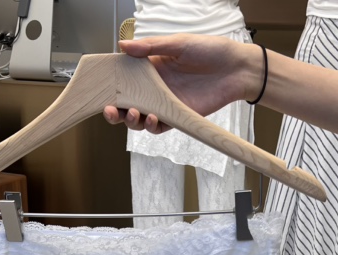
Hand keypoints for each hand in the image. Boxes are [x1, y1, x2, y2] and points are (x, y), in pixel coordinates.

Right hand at [103, 34, 258, 133]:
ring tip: (133, 113)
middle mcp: (155, 88)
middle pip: (127, 103)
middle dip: (115, 110)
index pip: (124, 79)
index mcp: (151, 68)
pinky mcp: (178, 117)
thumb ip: (150, 47)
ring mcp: (166, 104)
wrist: (236, 69)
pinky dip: (152, 126)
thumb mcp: (178, 43)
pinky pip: (159, 127)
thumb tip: (123, 46)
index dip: (110, 85)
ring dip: (132, 119)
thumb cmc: (210, 51)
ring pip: (140, 118)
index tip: (101, 89)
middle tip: (110, 109)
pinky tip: (152, 118)